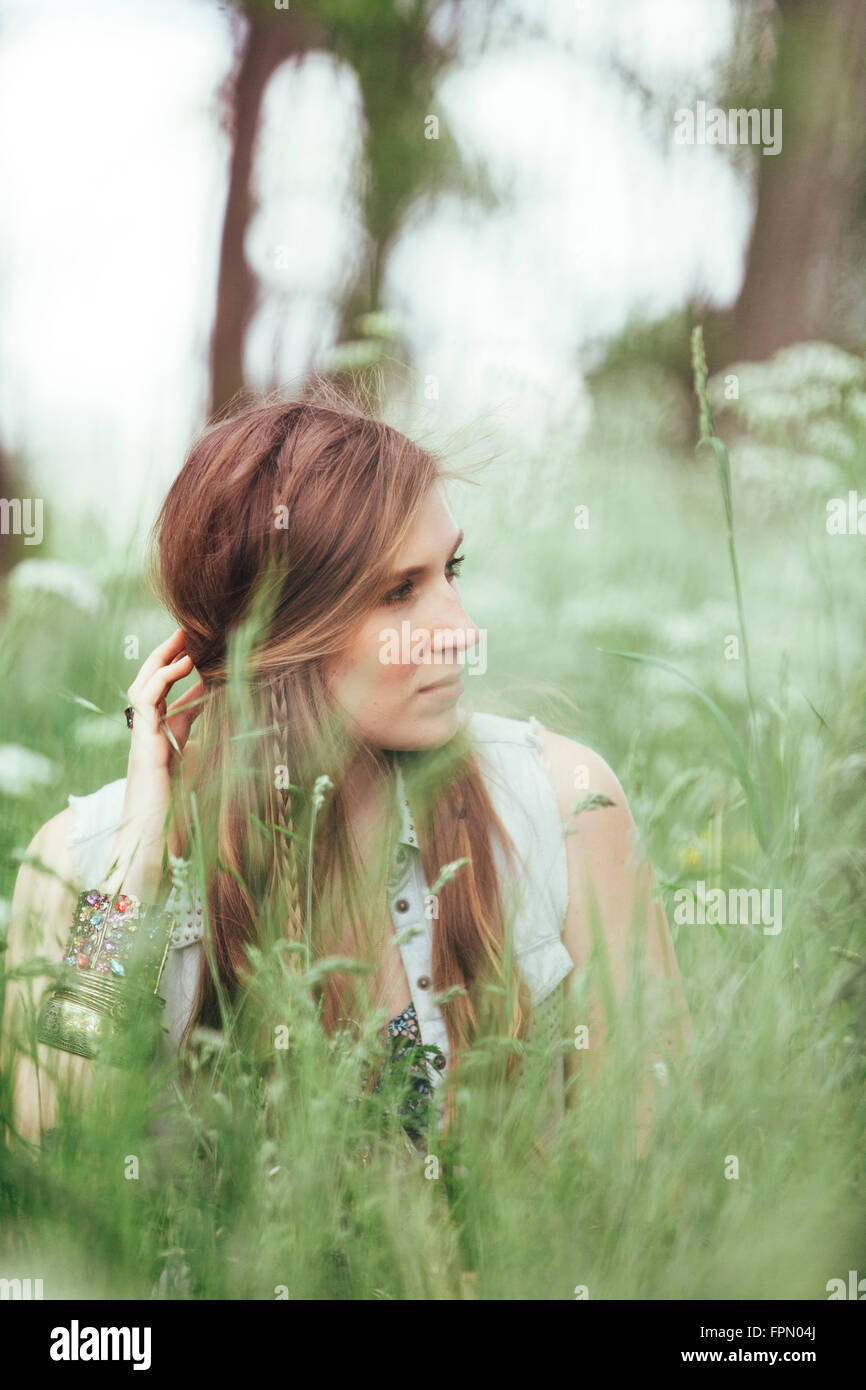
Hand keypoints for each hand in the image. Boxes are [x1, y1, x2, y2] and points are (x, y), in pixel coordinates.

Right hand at [103, 629, 203, 900]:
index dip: (191, 680)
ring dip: (164, 660)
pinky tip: (184, 663)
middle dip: (170, 659)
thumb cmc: (181, 828)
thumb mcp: (207, 785)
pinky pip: (147, 702)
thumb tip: (232, 742)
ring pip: (144, 687)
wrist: (157, 856)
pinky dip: (164, 678)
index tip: (211, 658)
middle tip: (190, 633)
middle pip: (154, 688)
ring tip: (185, 638)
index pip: (176, 703)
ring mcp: (144, 743)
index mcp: (167, 749)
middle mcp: (152, 742)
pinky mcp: (144, 748)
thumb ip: (215, 762)